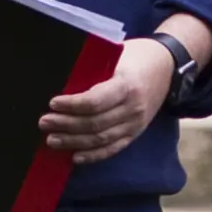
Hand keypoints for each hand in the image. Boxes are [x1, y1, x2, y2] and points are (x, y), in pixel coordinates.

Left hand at [38, 34, 179, 162]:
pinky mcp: (135, 133)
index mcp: (126, 86)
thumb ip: (95, 68)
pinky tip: (75, 157)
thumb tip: (62, 81)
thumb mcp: (117, 54)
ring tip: (52, 140)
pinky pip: (113, 148)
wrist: (168, 66)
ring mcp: (135, 123)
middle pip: (95, 123)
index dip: (72, 105)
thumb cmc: (136, 56)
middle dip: (67, 125)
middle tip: (44, 122)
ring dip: (74, 142)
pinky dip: (93, 155)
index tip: (53, 103)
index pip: (95, 102)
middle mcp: (133, 108)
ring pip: (101, 139)